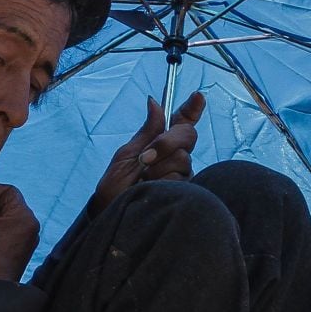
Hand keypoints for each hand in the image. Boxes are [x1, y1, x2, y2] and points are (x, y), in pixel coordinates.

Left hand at [91, 92, 205, 211]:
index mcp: (158, 144)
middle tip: (145, 158)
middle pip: (186, 135)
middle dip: (166, 142)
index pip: (180, 122)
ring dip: (157, 169)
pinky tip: (152, 191)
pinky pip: (181, 178)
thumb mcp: (126, 156)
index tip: (198, 96)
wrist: (112, 216)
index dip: (191, 109)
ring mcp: (182, 175)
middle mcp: (175, 158)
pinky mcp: (187, 193)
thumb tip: (154, 101)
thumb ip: (146, 132)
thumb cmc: (114, 189)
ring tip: (142, 183)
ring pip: (182, 158)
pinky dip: (162, 183)